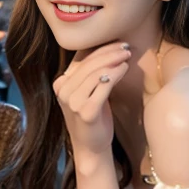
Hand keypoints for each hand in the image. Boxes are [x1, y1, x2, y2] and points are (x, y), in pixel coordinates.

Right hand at [53, 41, 131, 156]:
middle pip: (89, 64)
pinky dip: (115, 74)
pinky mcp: (86, 112)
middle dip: (110, 52)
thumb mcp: (88, 91)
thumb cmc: (94, 116)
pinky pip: (103, 86)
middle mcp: (63, 91)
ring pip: (96, 73)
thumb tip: (108, 47)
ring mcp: (73, 102)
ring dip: (114, 61)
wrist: (91, 146)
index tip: (118, 42)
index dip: (100, 47)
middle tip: (126, 47)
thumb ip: (91, 73)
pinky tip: (124, 69)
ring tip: (127, 56)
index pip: (80, 58)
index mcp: (60, 84)